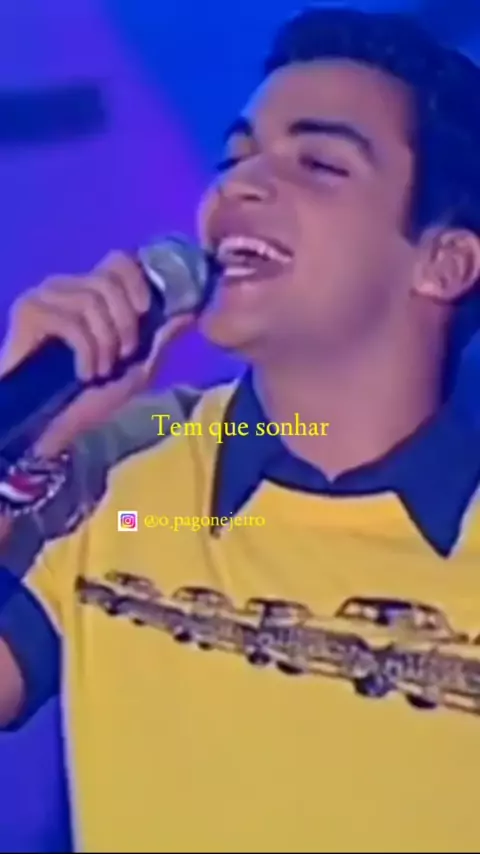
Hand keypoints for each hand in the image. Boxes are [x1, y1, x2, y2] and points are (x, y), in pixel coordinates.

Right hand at [0, 250, 193, 457]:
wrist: (51, 424)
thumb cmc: (93, 397)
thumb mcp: (139, 369)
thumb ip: (162, 338)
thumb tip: (190, 311)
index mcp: (95, 294)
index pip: (119, 260)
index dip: (137, 280)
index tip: (146, 310)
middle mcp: (69, 287)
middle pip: (108, 280)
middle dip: (126, 322)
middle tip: (124, 355)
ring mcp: (46, 297)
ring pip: (91, 300)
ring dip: (106, 342)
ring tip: (102, 370)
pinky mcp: (29, 312)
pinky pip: (70, 321)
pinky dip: (86, 351)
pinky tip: (85, 373)